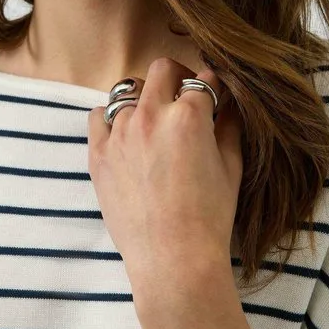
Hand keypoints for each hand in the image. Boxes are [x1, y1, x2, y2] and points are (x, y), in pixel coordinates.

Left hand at [87, 57, 244, 287]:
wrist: (173, 259)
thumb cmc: (209, 218)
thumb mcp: (230, 169)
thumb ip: (229, 128)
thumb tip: (229, 106)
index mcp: (189, 116)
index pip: (203, 80)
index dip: (213, 87)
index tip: (213, 96)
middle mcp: (152, 115)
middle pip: (162, 70)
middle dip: (178, 78)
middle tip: (183, 98)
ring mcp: (120, 132)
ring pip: (128, 90)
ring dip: (144, 99)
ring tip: (152, 122)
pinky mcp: (97, 152)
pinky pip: (99, 116)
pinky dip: (112, 119)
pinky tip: (124, 135)